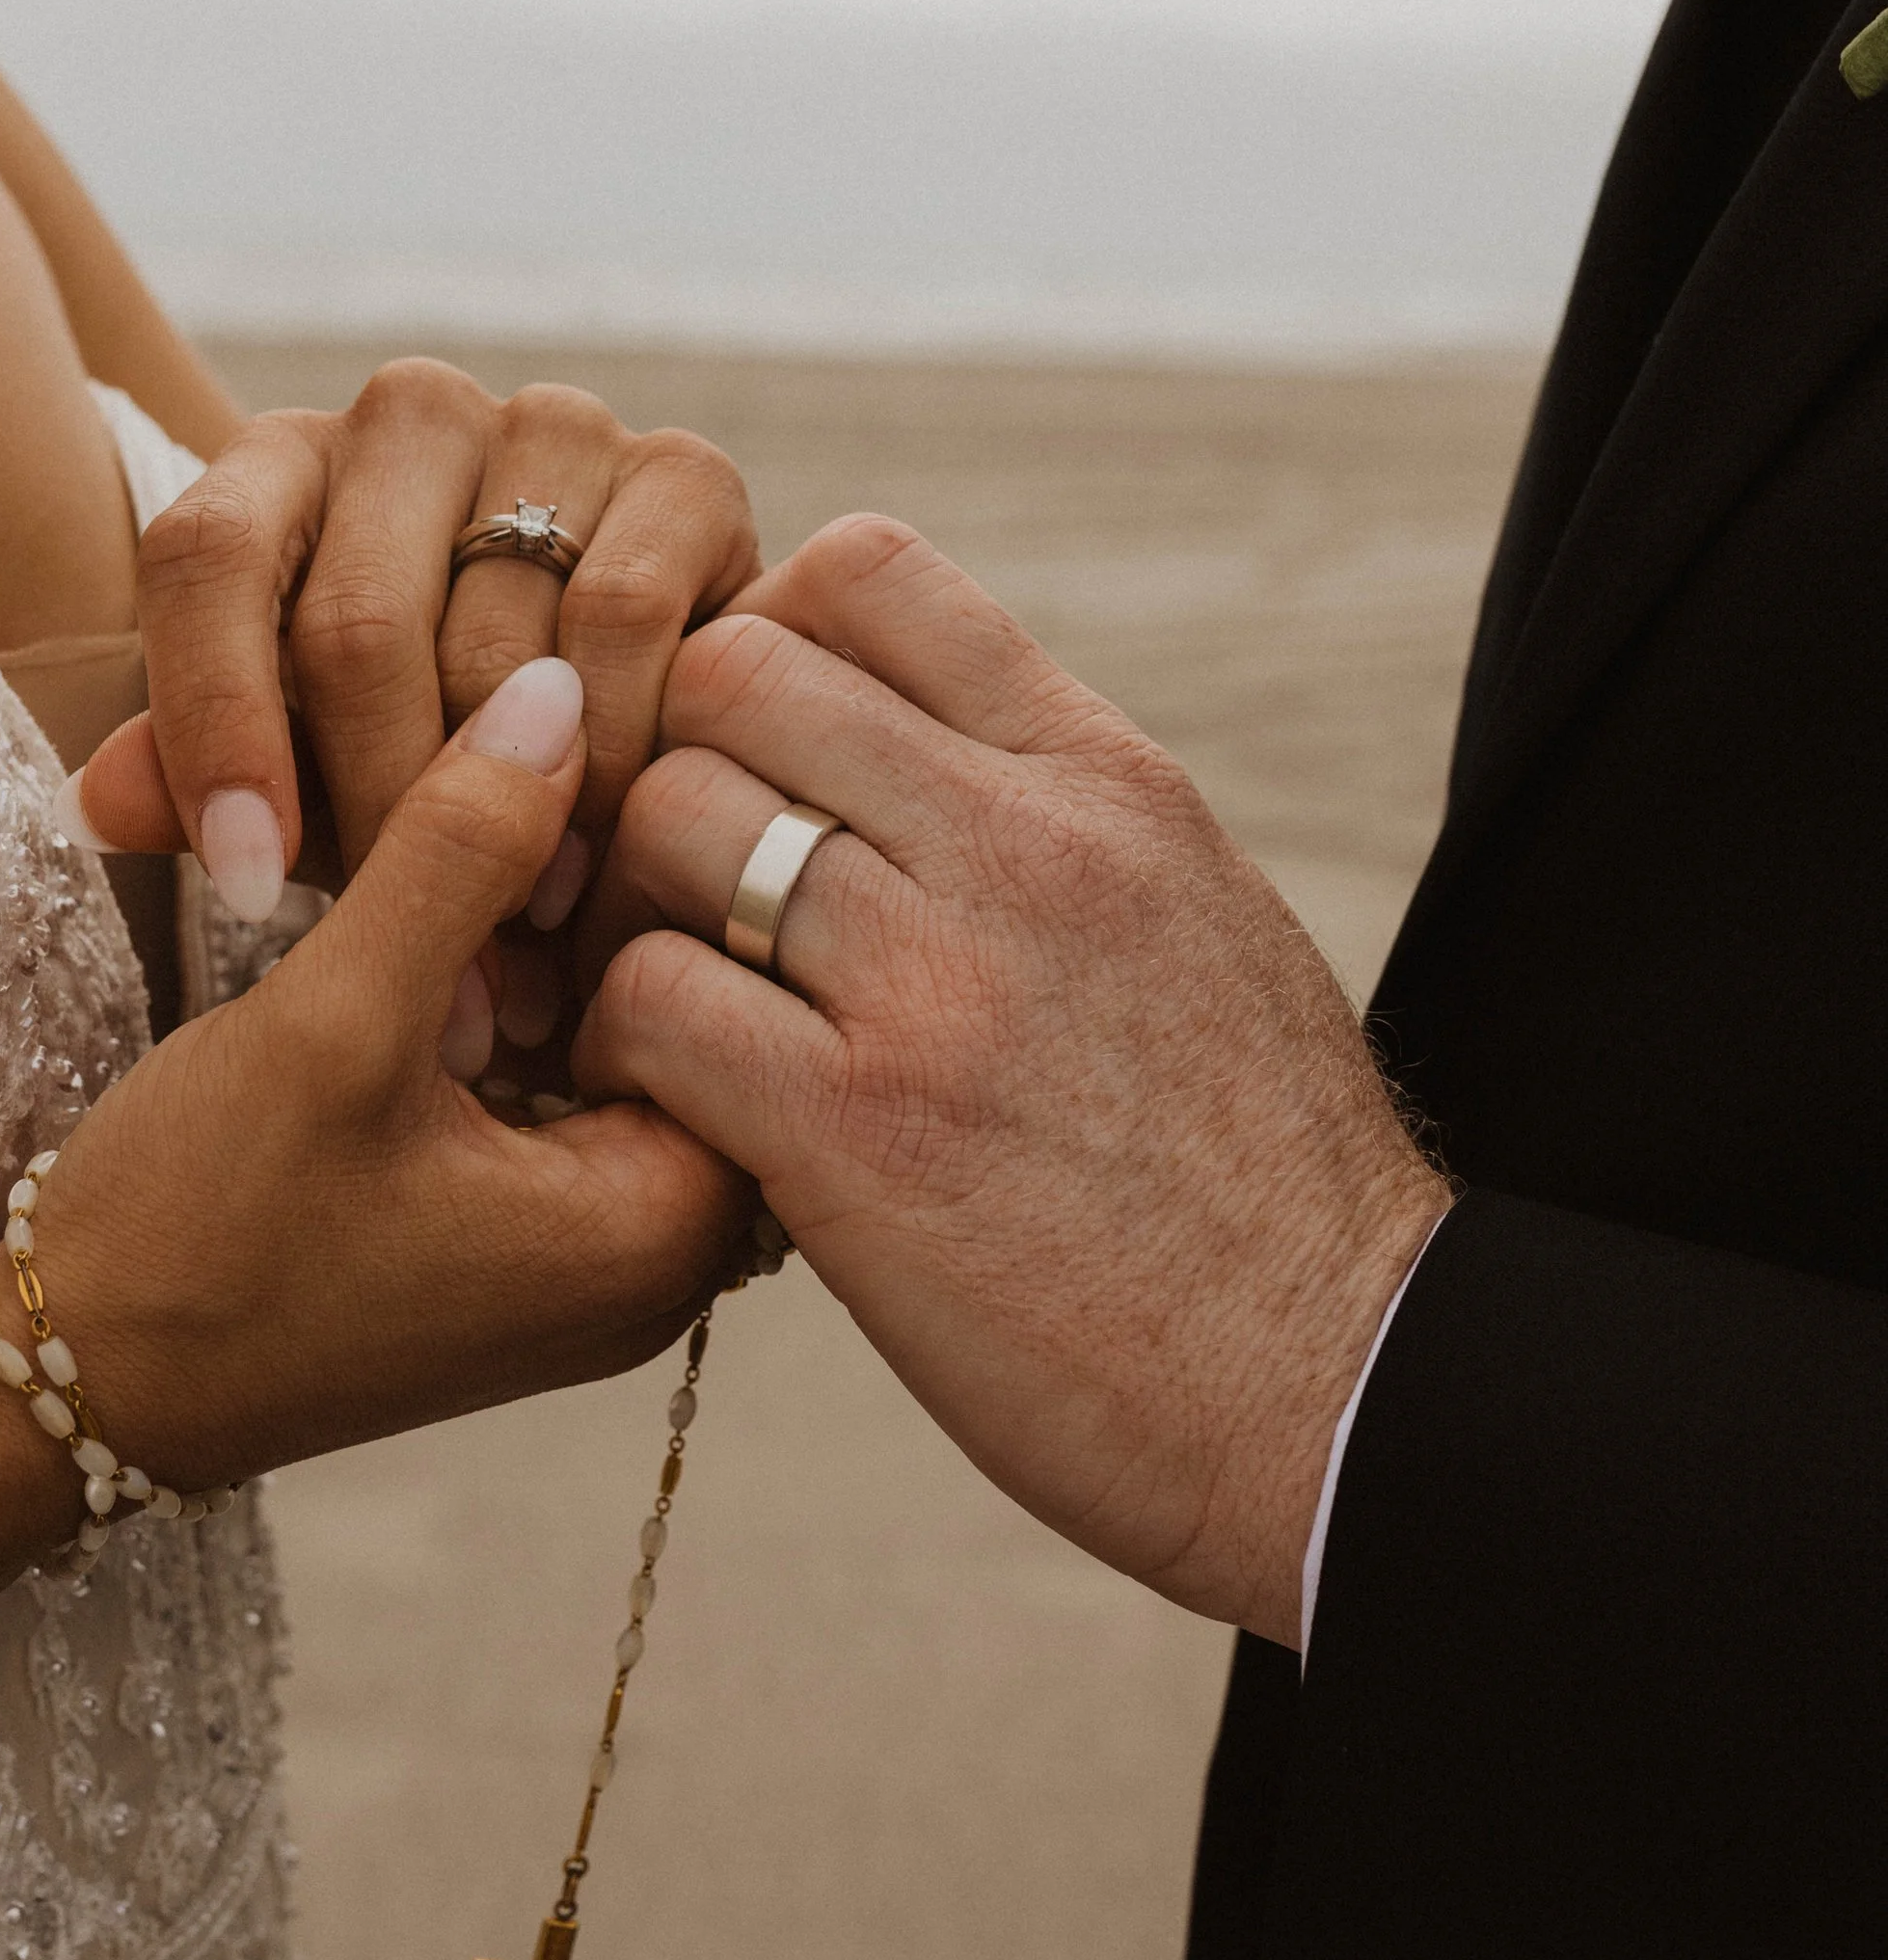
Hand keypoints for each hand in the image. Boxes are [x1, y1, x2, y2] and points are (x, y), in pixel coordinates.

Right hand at [13, 658, 750, 1487]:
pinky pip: (571, 1083)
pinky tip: (452, 922)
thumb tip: (558, 693)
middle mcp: (658, 1262)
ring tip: (490, 840)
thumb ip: (457, 854)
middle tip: (548, 783)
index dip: (684, 863)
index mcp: (657, 1233)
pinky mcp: (523, 1238)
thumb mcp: (333, 1021)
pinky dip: (525, 997)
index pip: (762, 997)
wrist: (70, 1374)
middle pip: (711, 1019)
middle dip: (628, 895)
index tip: (597, 768)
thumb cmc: (195, 1234)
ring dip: (566, 938)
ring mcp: (591, 1257)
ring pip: (632, 1039)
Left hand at [71, 361, 757, 925]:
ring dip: (508, 820)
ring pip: (496, 640)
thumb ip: (201, 787)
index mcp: (280, 467)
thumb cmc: (427, 749)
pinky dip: (612, 762)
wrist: (627, 710)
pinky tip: (603, 858)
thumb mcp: (299, 779)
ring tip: (510, 940)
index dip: (214, 725)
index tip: (245, 886)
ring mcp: (550, 425)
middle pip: (353, 625)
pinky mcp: (682, 469)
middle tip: (412, 960)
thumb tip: (100, 807)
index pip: (203, 558)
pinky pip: (624, 622)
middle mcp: (406, 417)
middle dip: (380, 821)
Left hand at [571, 522, 1444, 1643]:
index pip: (871, 571)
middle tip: (660, 880)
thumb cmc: (1263, 1183)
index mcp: (1107, 781)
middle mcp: (1026, 845)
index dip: (765, 633)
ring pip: (670, 818)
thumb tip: (915, 751)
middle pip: (734, 671)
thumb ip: (1057, 818)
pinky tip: (665, 1110)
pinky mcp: (859, 1133)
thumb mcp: (1200, 917)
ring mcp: (940, 983)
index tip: (752, 749)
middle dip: (665, 761)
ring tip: (656, 997)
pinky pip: (652, 1002)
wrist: (1337, 1388)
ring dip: (626, 907)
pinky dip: (622, 1051)